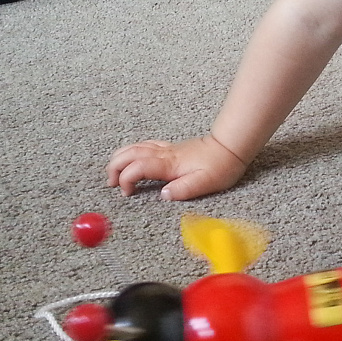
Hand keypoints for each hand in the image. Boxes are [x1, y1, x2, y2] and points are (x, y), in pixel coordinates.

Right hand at [106, 136, 247, 199]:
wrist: (230, 147)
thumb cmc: (219, 166)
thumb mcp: (204, 183)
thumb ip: (182, 190)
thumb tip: (163, 195)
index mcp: (169, 164)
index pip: (137, 167)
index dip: (126, 179)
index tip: (127, 193)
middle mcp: (164, 154)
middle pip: (129, 153)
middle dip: (114, 167)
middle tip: (111, 184)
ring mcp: (166, 149)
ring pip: (134, 147)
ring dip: (120, 159)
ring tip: (114, 175)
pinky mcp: (171, 148)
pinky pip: (144, 145)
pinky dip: (131, 152)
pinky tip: (131, 160)